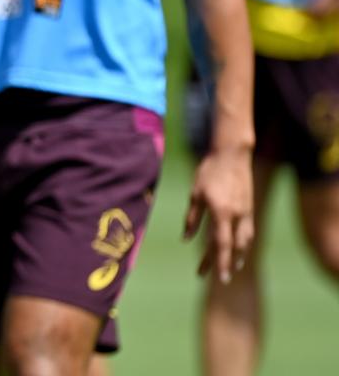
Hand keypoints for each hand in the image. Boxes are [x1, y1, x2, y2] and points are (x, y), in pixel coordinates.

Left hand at [185, 142, 254, 283]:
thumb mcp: (195, 194)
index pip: (220, 244)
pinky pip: (248, 232)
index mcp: (221, 212)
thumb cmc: (208, 172)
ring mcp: (246, 212)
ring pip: (244, 241)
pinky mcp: (249, 208)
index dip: (218, 262)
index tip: (215, 277)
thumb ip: (192, 219)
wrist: (231, 155)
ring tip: (232, 268)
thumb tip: (186, 239)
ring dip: (238, 256)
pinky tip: (239, 249)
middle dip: (225, 264)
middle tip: (219, 279)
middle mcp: (237, 215)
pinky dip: (244, 244)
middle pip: (232, 247)